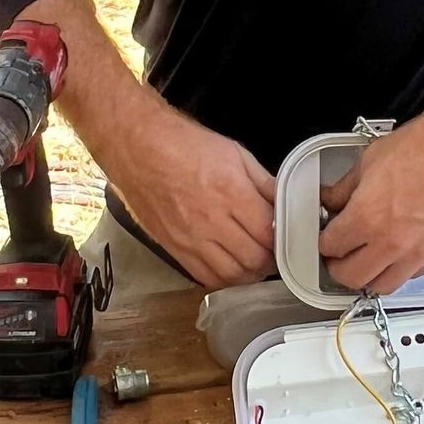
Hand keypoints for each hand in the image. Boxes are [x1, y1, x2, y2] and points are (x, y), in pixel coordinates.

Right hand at [109, 108, 276, 289]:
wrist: (138, 148)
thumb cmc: (183, 144)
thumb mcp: (233, 152)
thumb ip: (262, 180)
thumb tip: (282, 200)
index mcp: (231, 192)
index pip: (268, 232)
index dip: (282, 238)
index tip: (285, 235)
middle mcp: (212, 221)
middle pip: (253, 259)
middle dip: (269, 259)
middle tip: (272, 251)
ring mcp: (191, 238)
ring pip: (231, 275)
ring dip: (249, 274)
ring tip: (254, 263)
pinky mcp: (173, 248)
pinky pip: (203, 277)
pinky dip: (222, 279)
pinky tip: (229, 267)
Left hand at [318, 117, 423, 294]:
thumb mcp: (372, 159)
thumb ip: (345, 187)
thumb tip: (332, 199)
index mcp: (368, 216)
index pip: (330, 247)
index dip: (322, 241)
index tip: (325, 235)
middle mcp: (392, 242)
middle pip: (351, 277)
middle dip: (338, 267)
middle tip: (337, 254)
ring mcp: (419, 253)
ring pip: (382, 286)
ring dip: (368, 277)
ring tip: (364, 260)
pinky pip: (412, 276)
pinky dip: (399, 270)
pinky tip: (396, 253)